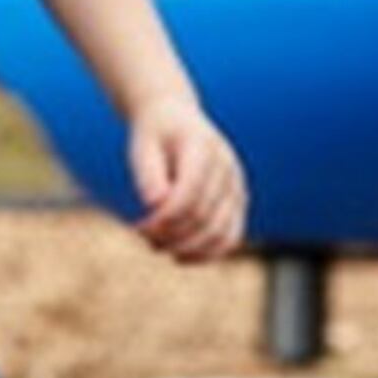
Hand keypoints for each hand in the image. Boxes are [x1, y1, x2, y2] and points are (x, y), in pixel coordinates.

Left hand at [125, 100, 247, 263]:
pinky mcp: (238, 202)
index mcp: (203, 146)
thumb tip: (154, 204)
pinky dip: (207, 254)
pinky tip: (180, 257)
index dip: (165, 218)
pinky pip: (230, 237)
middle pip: (204, 216)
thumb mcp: (142, 145)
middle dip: (171, 235)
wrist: (176, 120)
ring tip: (157, 247)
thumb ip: (148, 173)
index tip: (139, 226)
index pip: (189, 192)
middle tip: (142, 236)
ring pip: (221, 232)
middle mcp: (226, 166)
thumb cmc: (155, 135)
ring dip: (188, 249)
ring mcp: (237, 185)